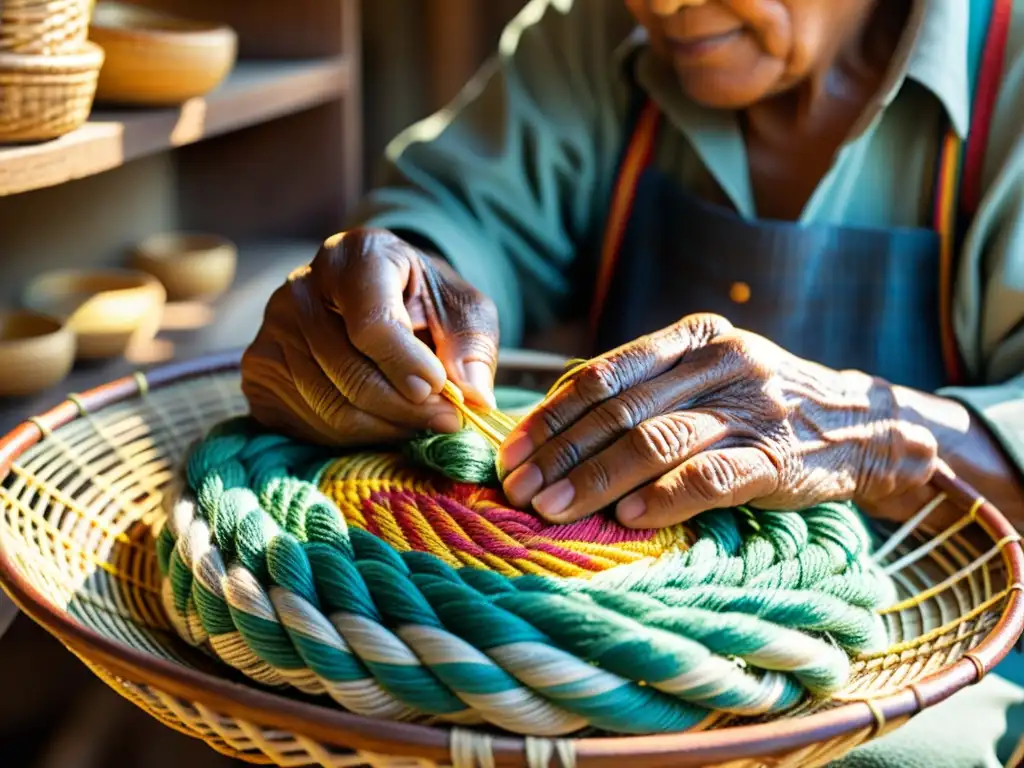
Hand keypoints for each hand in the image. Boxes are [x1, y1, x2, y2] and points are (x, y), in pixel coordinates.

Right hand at [241, 228, 498, 444]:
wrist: (380, 300)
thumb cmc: (425, 303)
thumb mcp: (462, 310)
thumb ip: (471, 347)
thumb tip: (474, 395)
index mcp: (355, 256)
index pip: (371, 322)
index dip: (406, 364)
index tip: (439, 390)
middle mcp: (300, 287)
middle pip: (348, 371)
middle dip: (404, 407)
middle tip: (444, 420)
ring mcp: (270, 330)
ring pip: (328, 404)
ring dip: (384, 427)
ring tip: (418, 422)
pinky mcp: (258, 371)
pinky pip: (305, 423)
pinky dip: (351, 436)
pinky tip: (381, 422)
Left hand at [498, 313, 938, 527]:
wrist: (863, 425)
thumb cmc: (759, 406)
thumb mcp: (705, 378)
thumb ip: (643, 392)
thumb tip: (552, 428)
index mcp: (691, 338)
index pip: (602, 374)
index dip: (550, 415)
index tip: (510, 452)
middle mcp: (720, 362)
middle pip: (620, 409)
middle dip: (560, 452)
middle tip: (517, 488)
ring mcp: (751, 408)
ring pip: (657, 440)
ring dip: (596, 478)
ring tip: (553, 508)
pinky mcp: (779, 456)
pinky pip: (711, 476)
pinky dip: (664, 497)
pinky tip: (626, 516)